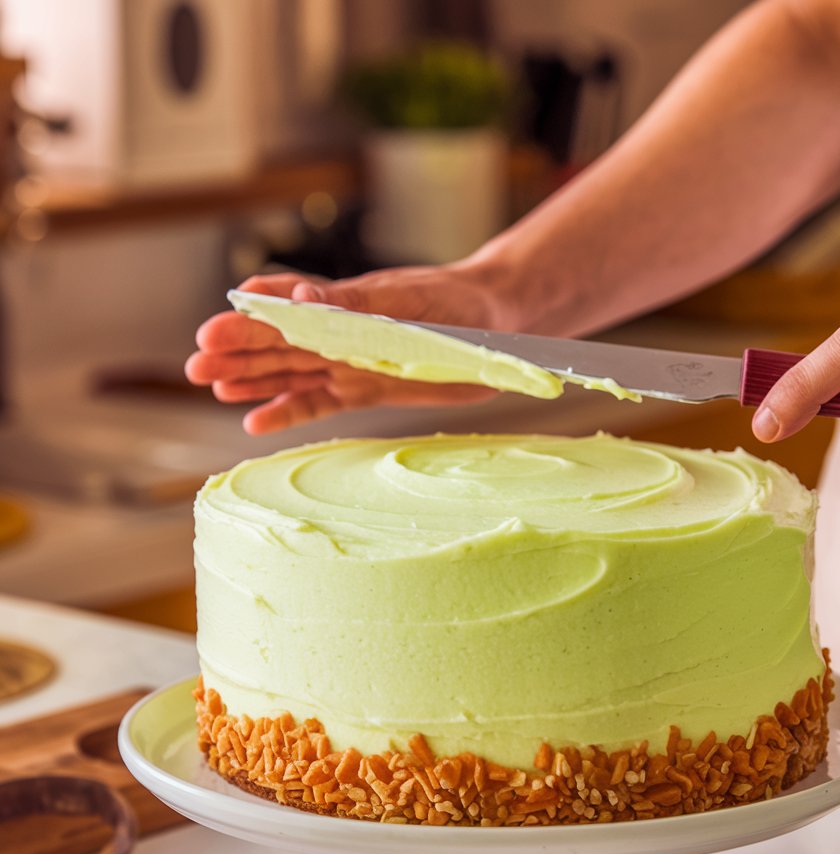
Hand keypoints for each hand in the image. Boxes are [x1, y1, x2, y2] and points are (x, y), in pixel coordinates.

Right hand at [186, 265, 502, 433]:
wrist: (497, 325)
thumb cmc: (455, 302)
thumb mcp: (407, 300)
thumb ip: (353, 304)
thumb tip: (298, 299)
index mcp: (343, 303)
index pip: (282, 305)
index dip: (248, 317)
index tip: (213, 330)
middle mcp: (338, 333)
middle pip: (275, 342)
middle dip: (235, 353)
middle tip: (196, 365)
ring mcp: (348, 363)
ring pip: (288, 373)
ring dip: (251, 381)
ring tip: (212, 387)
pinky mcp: (365, 390)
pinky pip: (318, 404)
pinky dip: (287, 413)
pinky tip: (253, 422)